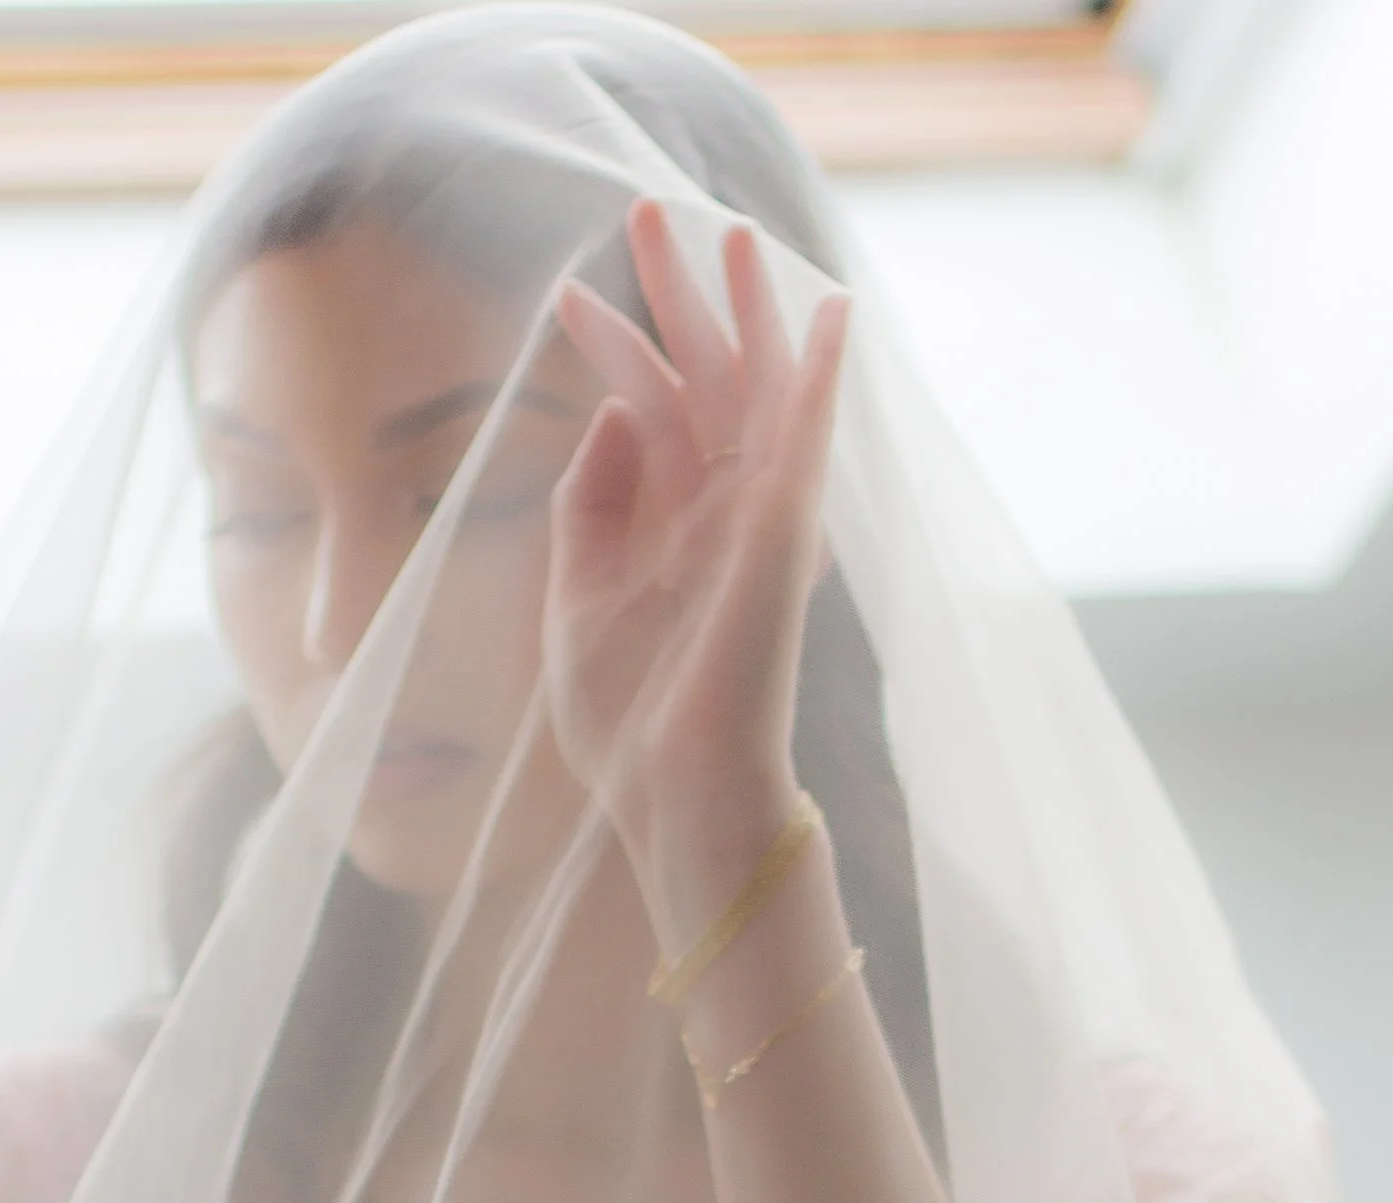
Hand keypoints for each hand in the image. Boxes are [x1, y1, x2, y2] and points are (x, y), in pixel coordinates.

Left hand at [550, 201, 848, 905]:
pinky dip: (820, 378)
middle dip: (678, 298)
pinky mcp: (784, 540)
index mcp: (670, 531)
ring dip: (747, 310)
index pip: (646, 414)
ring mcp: (757, 525)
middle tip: (648, 212)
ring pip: (757, 392)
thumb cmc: (631, 728)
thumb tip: (610, 413)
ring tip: (729, 229)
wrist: (676, 800)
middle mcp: (719, 517)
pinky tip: (828, 313)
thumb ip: (591, 509)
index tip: (565, 296)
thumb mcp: (576, 602)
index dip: (610, 350)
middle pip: (704, 381)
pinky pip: (808, 443)